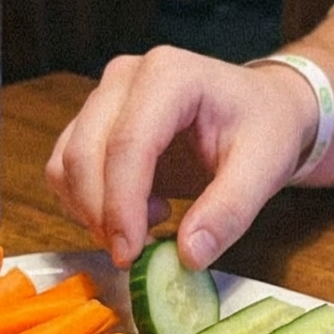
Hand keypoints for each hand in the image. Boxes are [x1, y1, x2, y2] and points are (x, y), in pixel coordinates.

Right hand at [46, 46, 318, 269]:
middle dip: (102, 216)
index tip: (130, 255)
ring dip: (92, 211)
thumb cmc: (266, 131)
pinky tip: (140, 211)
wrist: (263, 110)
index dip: (122, 207)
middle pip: (84, 154)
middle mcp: (125, 78)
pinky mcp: (94, 123)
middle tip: (136, 255)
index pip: (127, 145)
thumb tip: (188, 257)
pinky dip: (89, 204)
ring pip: (66, 163)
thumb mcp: (265, 170)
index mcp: (170, 76)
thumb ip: (229, 212)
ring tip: (151, 223)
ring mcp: (104, 98)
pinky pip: (66, 171)